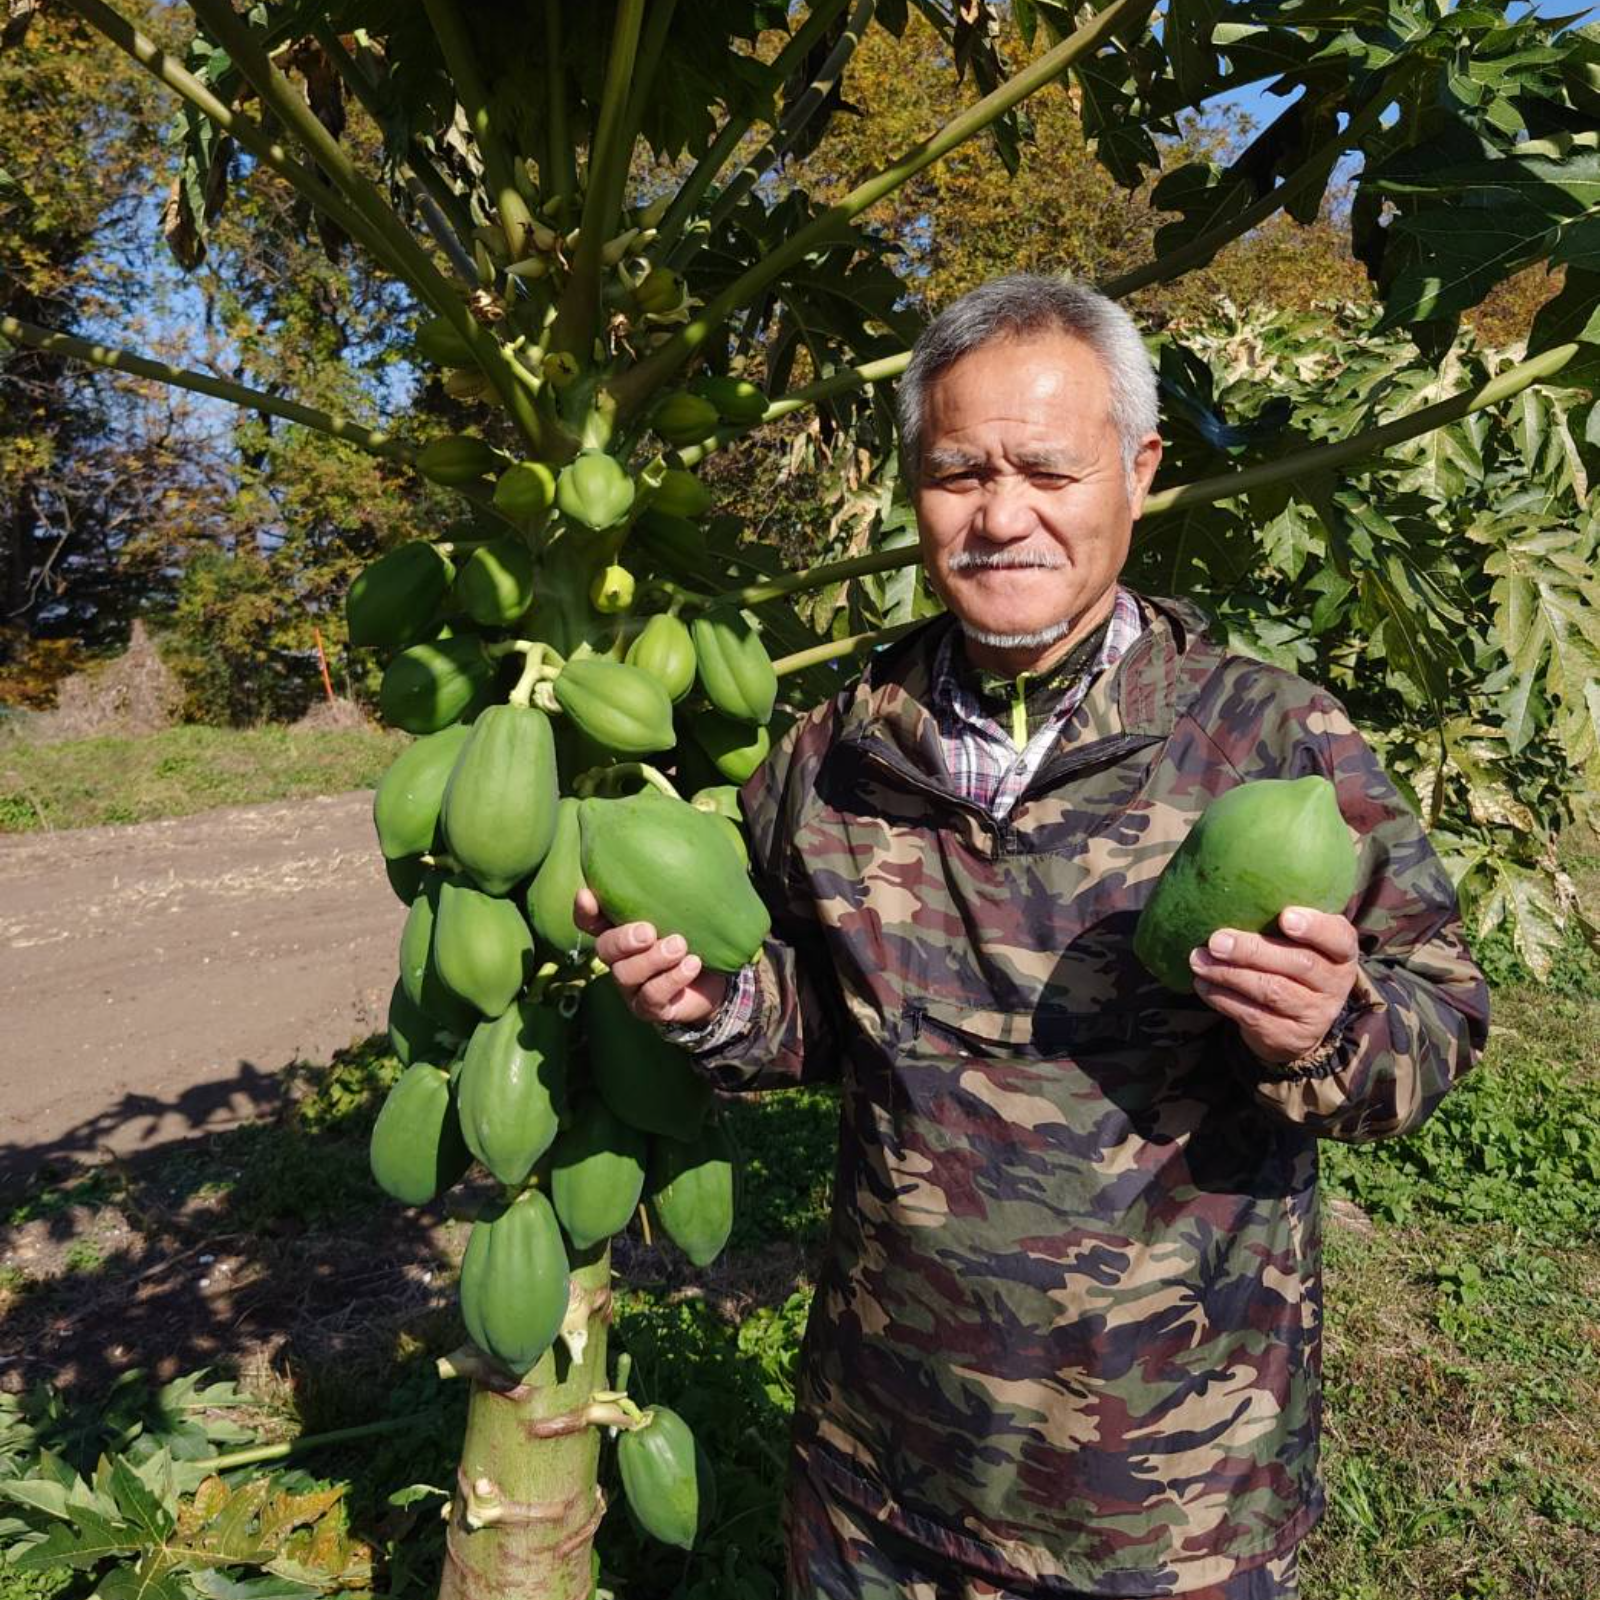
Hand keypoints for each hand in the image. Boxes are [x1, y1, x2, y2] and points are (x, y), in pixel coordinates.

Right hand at [573, 888, 728, 1027]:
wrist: (719, 981)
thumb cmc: (698, 936)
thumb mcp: (686, 910)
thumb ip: (676, 888)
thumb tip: (684, 845)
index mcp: (621, 931)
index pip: (591, 921)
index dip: (584, 911)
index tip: (587, 894)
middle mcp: (620, 959)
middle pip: (605, 949)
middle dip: (624, 938)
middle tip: (648, 930)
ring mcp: (631, 987)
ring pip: (626, 974)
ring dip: (653, 959)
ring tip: (680, 944)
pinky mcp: (649, 1008)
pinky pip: (652, 996)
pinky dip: (673, 978)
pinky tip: (692, 963)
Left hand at [1188, 906, 1359, 1064]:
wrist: (1297, 1024)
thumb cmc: (1289, 964)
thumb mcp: (1299, 943)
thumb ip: (1282, 920)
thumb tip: (1229, 887)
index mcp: (1341, 953)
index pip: (1339, 938)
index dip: (1315, 927)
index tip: (1285, 917)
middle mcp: (1334, 984)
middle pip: (1299, 964)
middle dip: (1252, 950)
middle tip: (1217, 939)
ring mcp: (1314, 1014)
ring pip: (1271, 990)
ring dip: (1229, 974)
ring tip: (1199, 959)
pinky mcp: (1288, 1036)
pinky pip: (1253, 1015)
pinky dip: (1223, 998)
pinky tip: (1203, 984)